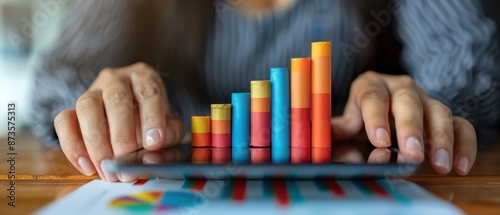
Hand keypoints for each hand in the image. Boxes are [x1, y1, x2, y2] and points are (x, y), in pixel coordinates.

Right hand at [54, 62, 184, 181]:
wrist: (136, 122)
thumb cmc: (155, 123)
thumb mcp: (170, 128)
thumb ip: (169, 137)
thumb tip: (152, 154)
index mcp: (144, 77)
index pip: (148, 92)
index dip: (152, 117)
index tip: (154, 143)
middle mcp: (116, 80)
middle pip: (116, 99)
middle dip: (121, 133)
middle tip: (126, 160)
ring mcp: (91, 92)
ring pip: (87, 107)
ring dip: (95, 140)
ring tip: (107, 167)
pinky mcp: (72, 109)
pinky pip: (64, 121)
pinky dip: (72, 145)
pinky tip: (87, 166)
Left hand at [331, 71, 476, 174]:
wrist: (380, 112)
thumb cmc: (358, 120)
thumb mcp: (344, 123)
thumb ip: (337, 130)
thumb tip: (322, 138)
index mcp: (369, 85)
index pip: (372, 96)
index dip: (376, 117)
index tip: (379, 140)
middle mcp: (399, 88)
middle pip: (407, 102)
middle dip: (410, 129)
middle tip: (412, 154)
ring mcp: (425, 100)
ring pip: (438, 111)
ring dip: (440, 138)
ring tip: (439, 163)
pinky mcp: (443, 115)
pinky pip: (460, 124)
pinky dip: (463, 143)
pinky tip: (459, 165)